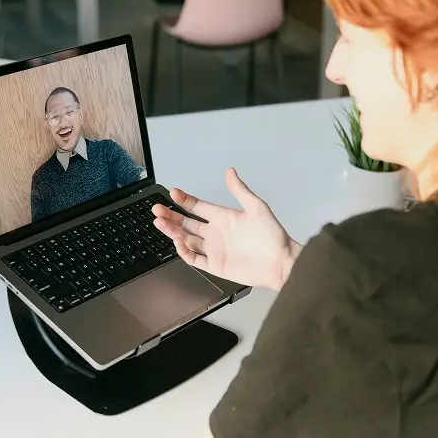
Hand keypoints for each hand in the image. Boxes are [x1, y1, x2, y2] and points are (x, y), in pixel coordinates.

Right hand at [152, 168, 301, 291]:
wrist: (281, 262)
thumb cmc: (272, 235)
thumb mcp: (257, 207)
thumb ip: (240, 190)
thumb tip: (230, 171)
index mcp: (223, 217)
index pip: (197, 207)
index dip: (184, 200)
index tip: (173, 193)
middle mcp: (216, 233)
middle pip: (186, 223)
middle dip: (171, 216)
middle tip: (157, 209)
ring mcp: (214, 249)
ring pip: (186, 239)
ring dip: (172, 231)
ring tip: (159, 223)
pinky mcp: (215, 265)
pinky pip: (194, 258)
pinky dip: (184, 251)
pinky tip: (177, 242)